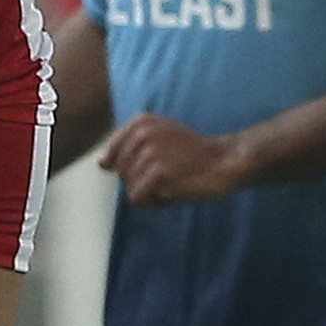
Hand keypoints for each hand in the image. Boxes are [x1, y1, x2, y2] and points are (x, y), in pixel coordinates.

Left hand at [98, 113, 251, 206]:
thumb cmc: (192, 152)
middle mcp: (142, 134)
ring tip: (172, 182)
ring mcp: (150, 153)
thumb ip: (128, 147)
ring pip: (128, 188)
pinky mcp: (159, 174)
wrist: (223, 161)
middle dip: (141, 180)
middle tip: (169, 174)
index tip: (157, 163)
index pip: (113, 153)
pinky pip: (138, 199)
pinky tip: (172, 192)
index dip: (131, 166)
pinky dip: (154, 202)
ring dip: (149, 192)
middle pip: (120, 172)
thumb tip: (102, 164)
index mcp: (140, 122)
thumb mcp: (159, 138)